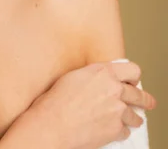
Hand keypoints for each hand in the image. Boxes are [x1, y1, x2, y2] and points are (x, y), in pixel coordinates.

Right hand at [28, 60, 155, 148]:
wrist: (53, 123)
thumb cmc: (57, 99)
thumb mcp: (76, 75)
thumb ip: (95, 75)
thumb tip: (103, 78)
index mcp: (104, 72)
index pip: (133, 70)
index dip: (134, 77)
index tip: (134, 83)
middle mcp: (114, 89)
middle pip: (139, 95)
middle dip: (145, 100)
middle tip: (147, 103)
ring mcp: (117, 110)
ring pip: (135, 116)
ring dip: (132, 118)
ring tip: (130, 121)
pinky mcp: (116, 129)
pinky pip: (125, 131)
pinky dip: (119, 131)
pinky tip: (110, 130)